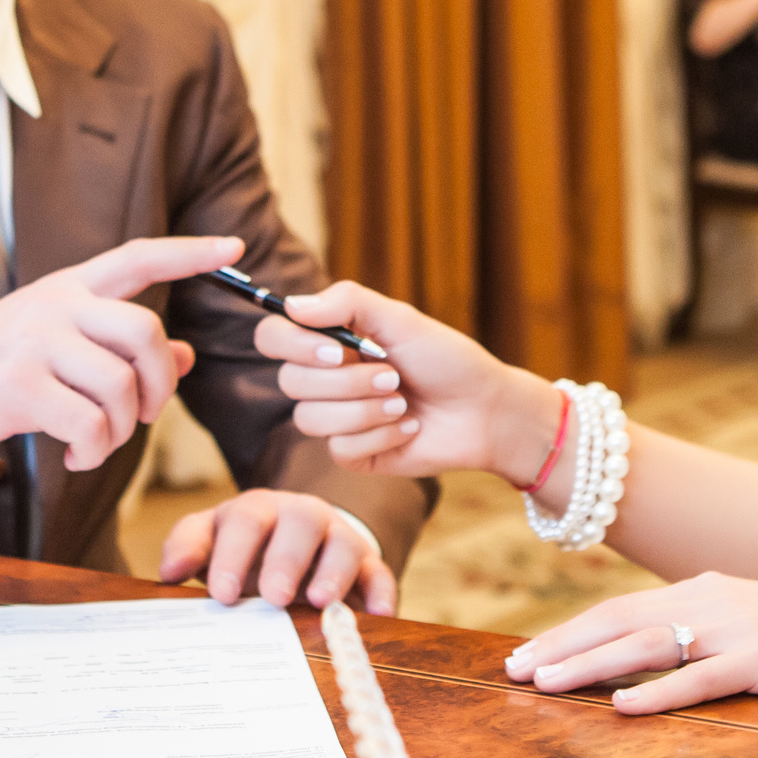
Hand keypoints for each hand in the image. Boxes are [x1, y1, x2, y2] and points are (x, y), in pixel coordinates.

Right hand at [0, 235, 242, 468]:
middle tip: (145, 414)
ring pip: (120, 386)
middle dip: (159, 384)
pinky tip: (77, 454)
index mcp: (70, 287)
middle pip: (144, 333)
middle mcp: (57, 306)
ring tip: (100, 442)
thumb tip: (186, 356)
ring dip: (123, 429)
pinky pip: (88, 424)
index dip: (189, 254)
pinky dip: (94, 450)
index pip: (139, 257)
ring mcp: (37, 343)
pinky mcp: (19, 387)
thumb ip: (119, 347)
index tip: (234, 248)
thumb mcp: (59, 343)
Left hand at [156, 489, 397, 613]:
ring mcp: (339, 538)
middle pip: (300, 523)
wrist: (295, 551)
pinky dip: (381, 593)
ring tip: (322, 602)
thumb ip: (188, 547)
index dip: (233, 554)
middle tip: (273, 597)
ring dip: (334, 572)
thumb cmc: (245, 552)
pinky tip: (378, 616)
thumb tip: (169, 573)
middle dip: (286, 559)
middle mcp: (302, 516)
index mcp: (258, 510)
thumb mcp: (212, 542)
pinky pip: (380, 574)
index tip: (221, 595)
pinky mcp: (368, 565)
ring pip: (345, 545)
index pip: (246, 520)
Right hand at [251, 280, 563, 483]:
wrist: (485, 409)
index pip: (273, 337)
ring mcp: (337, 419)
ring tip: (403, 402)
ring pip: (310, 419)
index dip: (291, 344)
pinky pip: (339, 448)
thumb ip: (348, 302)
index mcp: (330, 341)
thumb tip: (292, 305)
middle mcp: (326, 379)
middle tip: (392, 374)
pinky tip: (408, 427)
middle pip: (290, 382)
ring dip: (365, 409)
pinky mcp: (353, 455)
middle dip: (347, 380)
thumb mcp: (401, 319)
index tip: (335, 348)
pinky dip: (380, 435)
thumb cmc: (446, 359)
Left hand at [499, 571, 757, 715]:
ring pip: (646, 645)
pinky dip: (658, 692)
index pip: (616, 609)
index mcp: (699, 590)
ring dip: (590, 666)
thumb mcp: (739, 622)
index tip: (521, 655)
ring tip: (545, 685)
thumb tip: (633, 656)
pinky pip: (701, 680)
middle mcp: (709, 602)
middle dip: (560, 646)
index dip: (566, 631)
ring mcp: (736, 630)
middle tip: (511, 672)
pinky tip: (622, 707)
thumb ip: (689, 630)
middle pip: (617, 622)